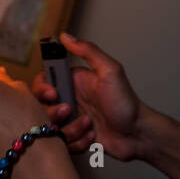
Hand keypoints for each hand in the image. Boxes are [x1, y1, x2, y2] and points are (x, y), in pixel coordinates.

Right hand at [29, 33, 146, 161]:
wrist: (138, 134)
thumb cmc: (127, 102)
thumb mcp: (110, 71)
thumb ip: (88, 51)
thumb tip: (65, 36)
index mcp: (74, 81)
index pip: (44, 80)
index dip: (42, 87)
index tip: (52, 94)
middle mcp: (70, 99)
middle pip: (41, 105)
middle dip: (53, 112)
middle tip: (69, 112)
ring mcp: (71, 120)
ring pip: (50, 127)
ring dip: (69, 128)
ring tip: (89, 125)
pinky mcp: (74, 138)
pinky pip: (62, 142)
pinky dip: (76, 142)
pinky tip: (92, 137)